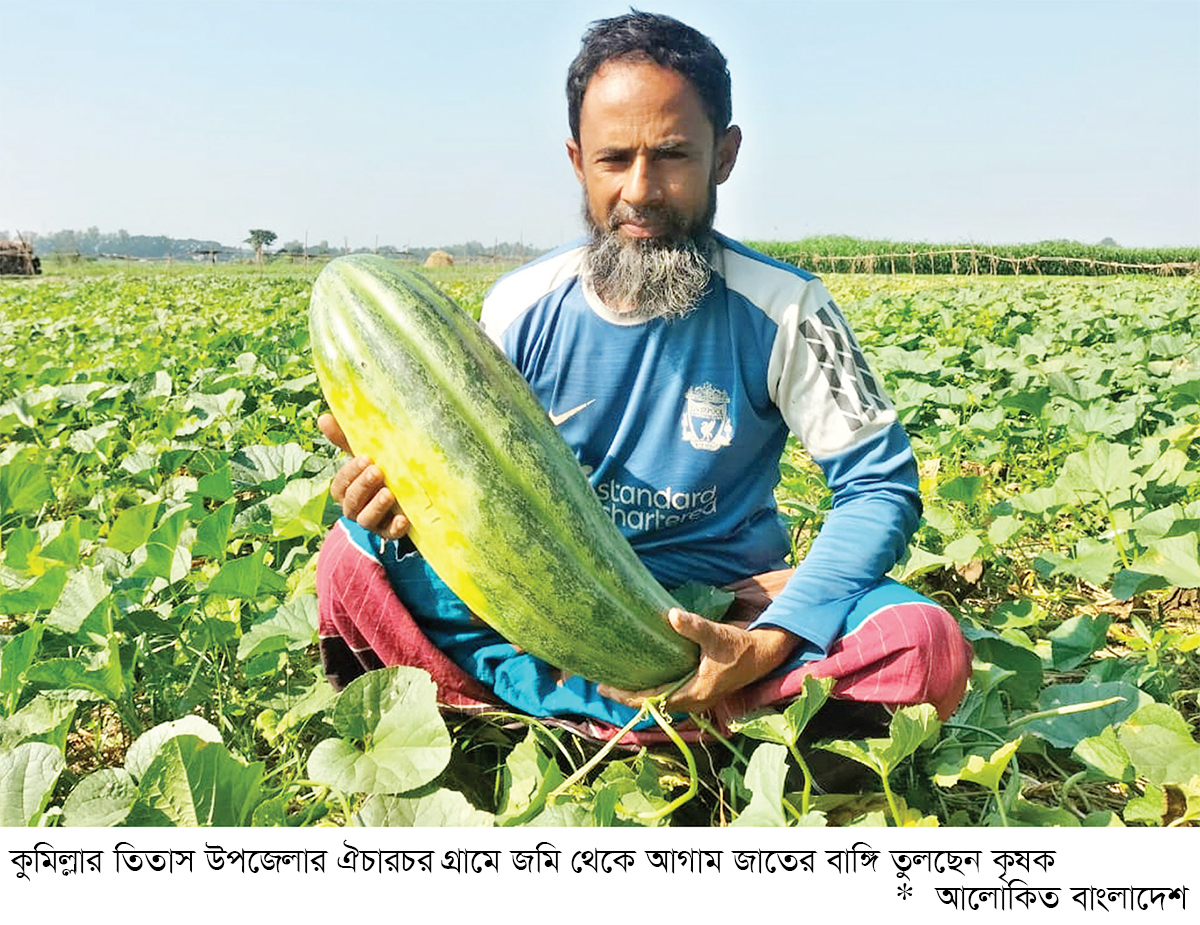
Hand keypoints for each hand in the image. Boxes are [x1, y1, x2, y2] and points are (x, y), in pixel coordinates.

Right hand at [319, 413, 410, 539]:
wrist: (408, 497)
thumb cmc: (380, 472)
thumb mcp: (365, 456)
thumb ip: (345, 440)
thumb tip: (323, 417)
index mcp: (346, 490)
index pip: (340, 485)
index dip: (350, 473)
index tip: (366, 458)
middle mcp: (355, 508)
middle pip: (351, 503)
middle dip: (363, 487)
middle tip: (377, 471)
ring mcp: (373, 522)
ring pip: (366, 519)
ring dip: (376, 506)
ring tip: (389, 493)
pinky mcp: (390, 532)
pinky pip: (390, 534)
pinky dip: (395, 527)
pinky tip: (403, 519)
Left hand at [597, 608, 797, 713]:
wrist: (764, 653)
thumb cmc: (740, 647)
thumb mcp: (717, 635)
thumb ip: (695, 627)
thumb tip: (673, 615)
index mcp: (694, 694)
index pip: (652, 699)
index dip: (627, 696)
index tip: (604, 687)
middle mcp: (692, 700)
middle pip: (652, 702)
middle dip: (627, 695)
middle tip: (602, 682)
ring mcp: (695, 695)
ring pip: (660, 697)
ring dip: (640, 690)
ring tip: (617, 679)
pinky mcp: (698, 687)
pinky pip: (669, 690)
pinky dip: (653, 684)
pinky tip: (642, 671)